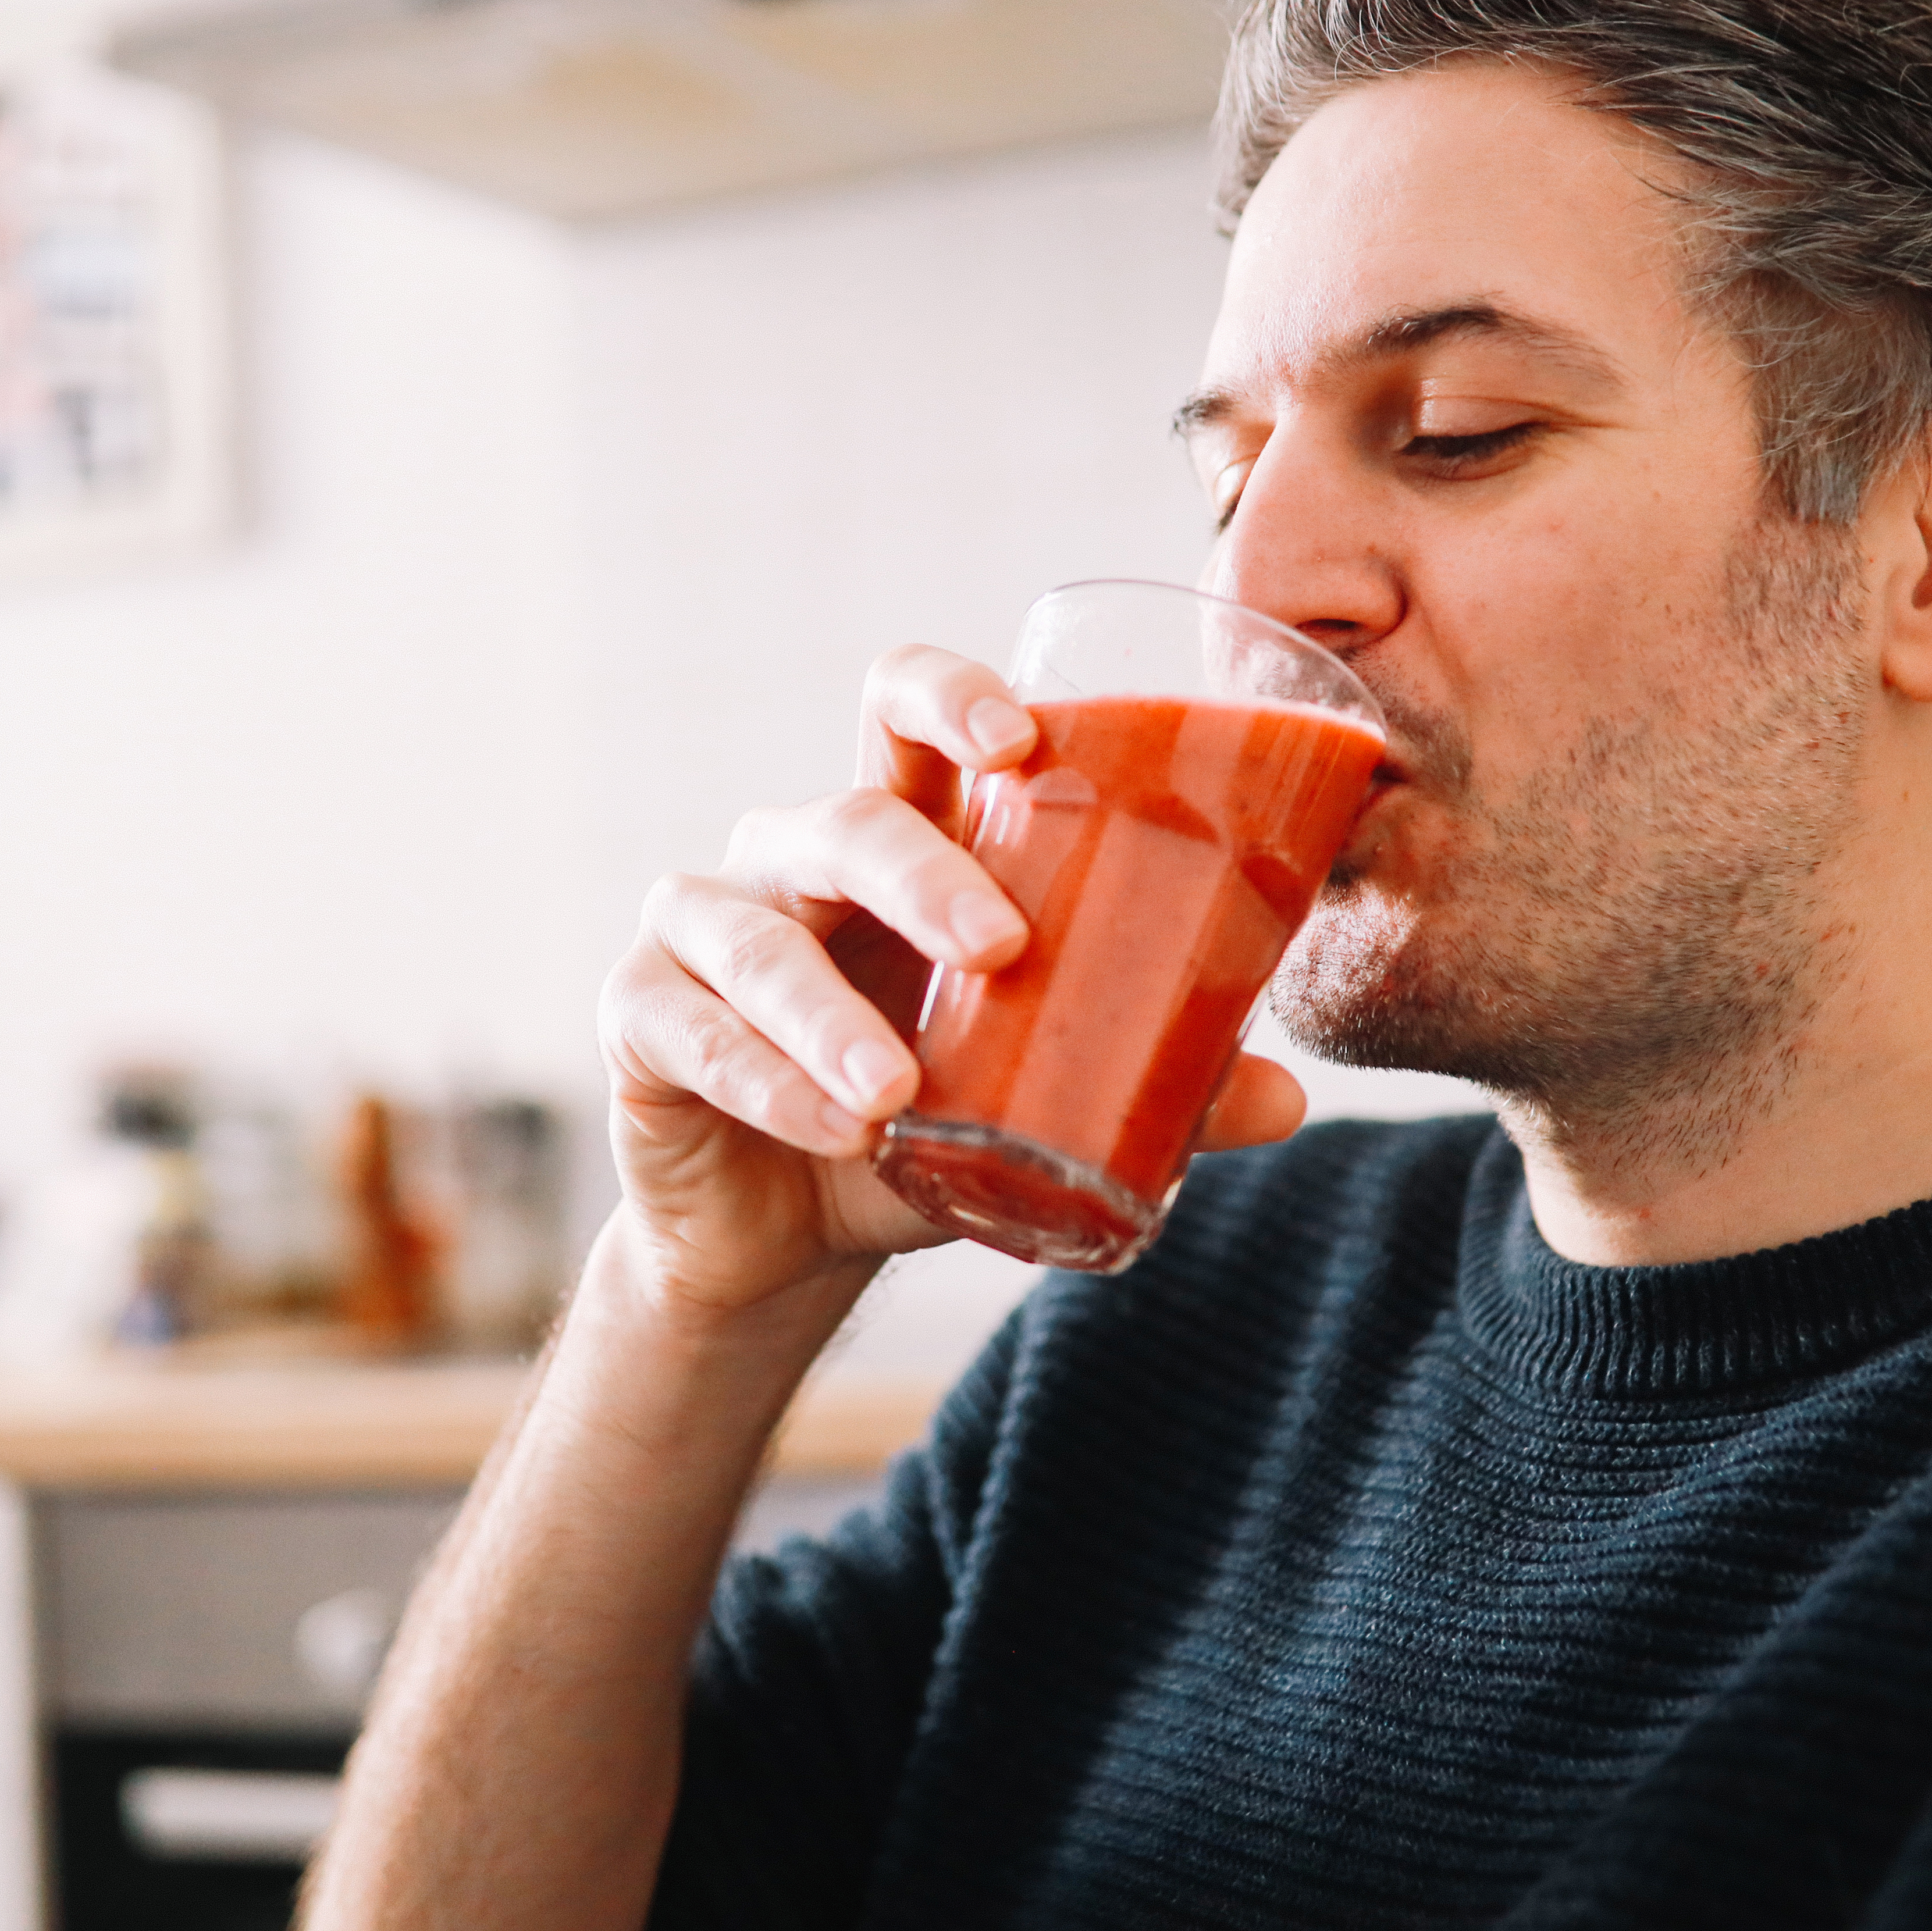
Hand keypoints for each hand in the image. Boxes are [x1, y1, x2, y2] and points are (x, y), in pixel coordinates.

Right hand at [596, 643, 1308, 1326]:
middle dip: (921, 874)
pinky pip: (688, 1027)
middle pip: (844, 817)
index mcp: (900, 838)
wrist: (796, 1233)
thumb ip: (1155, 1080)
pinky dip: (763, 1078)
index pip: (904, 714)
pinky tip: (830, 1128)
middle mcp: (796, 860)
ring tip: (897, 1092)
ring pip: (757, 934)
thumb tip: (1290, 1098)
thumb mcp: (1039, 1095)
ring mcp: (707, 927)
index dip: (951, 697)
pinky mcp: (641, 1014)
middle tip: (1002, 947)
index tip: (1022, 737)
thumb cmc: (929, 1116)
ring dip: (829, 1016)